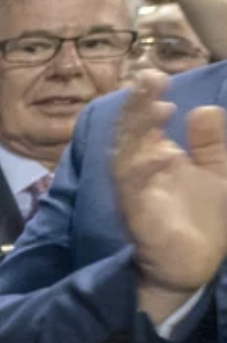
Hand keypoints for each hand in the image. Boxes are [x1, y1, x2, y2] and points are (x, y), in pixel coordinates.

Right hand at [113, 72, 226, 317]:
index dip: (146, 100)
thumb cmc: (205, 221)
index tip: (157, 75)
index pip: (143, 124)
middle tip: (149, 78)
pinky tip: (162, 154)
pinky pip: (135, 192)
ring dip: (137, 133)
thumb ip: (211, 144)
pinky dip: (145, 171)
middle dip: (137, 106)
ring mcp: (136, 195)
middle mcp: (139, 174)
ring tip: (157, 107)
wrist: (194, 267)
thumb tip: (203, 109)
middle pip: (129, 134)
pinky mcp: (139, 218)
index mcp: (155, 159)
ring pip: (125, 158)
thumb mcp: (218, 173)